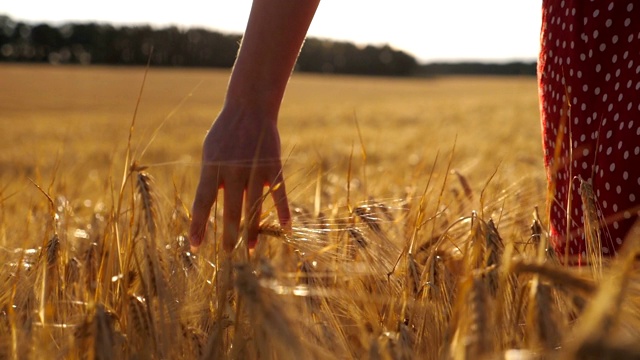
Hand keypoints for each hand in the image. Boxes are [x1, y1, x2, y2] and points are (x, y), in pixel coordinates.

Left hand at [190, 109, 289, 252]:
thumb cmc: (226, 132)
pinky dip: (283, 210)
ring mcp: (254, 169)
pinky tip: (286, 228)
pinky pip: (279, 193)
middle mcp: (232, 170)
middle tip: (227, 253)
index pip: (203, 202)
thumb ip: (210, 178)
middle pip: (231, 210)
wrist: (249, 108)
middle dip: (228, 235)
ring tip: (250, 249)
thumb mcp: (210, 151)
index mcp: (212, 167)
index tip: (195, 246)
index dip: (199, 225)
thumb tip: (207, 207)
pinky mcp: (272, 166)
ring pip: (254, 207)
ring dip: (253, 231)